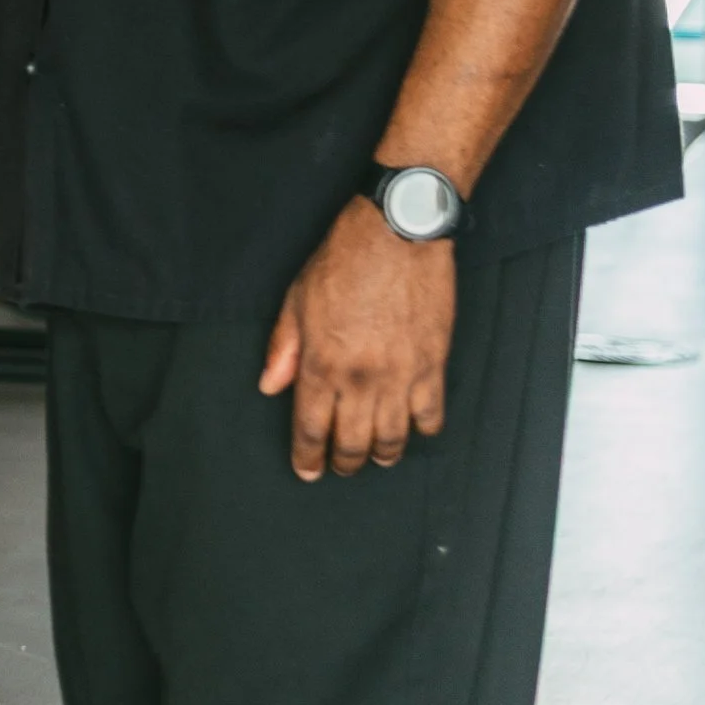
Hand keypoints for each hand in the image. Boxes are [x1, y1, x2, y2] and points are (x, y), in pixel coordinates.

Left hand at [259, 200, 454, 481]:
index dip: (308, 457)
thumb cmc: (343, 261)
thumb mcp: (297, 300)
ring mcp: (400, 375)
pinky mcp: (433, 365)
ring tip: (375, 457)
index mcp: (322, 365)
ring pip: (392, 438)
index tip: (307, 471)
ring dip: (382, 454)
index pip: (311, 429)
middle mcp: (361, 379)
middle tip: (340, 466)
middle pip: (352, 443)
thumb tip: (270, 386)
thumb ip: (283, 349)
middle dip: (344, 462)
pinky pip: (431, 415)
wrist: (397, 234)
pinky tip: (412, 429)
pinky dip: (422, 429)